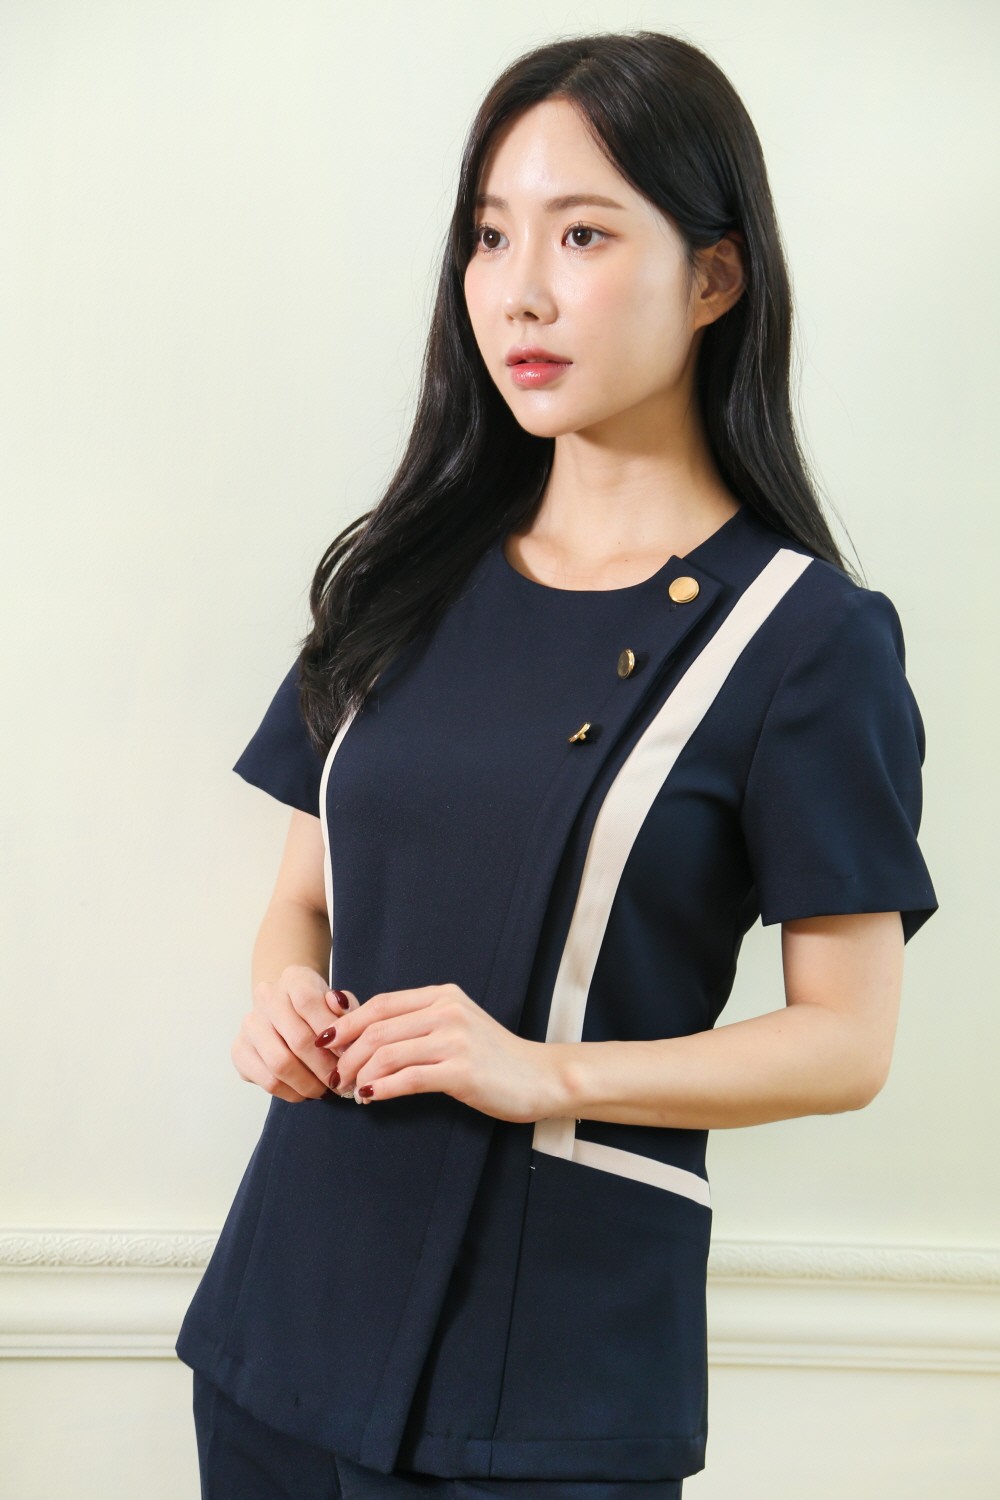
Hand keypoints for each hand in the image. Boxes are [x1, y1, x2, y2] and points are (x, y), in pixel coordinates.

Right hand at [231, 966, 360, 1101]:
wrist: (285, 1007)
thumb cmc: (316, 1009)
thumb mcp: (336, 1002)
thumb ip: (345, 1010)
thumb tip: (343, 1023)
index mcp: (293, 979)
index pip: (309, 1003)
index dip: (332, 1032)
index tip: (349, 1055)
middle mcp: (266, 998)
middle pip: (298, 1039)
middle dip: (325, 1067)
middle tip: (340, 1081)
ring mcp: (250, 1024)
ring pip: (281, 1064)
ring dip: (308, 1084)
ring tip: (325, 1090)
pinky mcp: (240, 1050)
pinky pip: (268, 1081)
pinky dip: (291, 1092)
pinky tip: (305, 1092)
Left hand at [317, 983, 562, 1122]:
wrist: (539, 1077)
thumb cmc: (492, 1055)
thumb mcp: (455, 1024)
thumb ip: (417, 1022)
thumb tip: (363, 1031)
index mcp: (443, 995)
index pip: (382, 1004)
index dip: (348, 1023)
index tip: (327, 1043)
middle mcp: (447, 1011)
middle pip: (378, 1029)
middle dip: (347, 1054)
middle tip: (334, 1076)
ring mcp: (455, 1040)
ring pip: (387, 1053)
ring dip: (359, 1074)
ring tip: (350, 1090)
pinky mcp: (461, 1071)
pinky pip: (407, 1079)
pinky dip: (380, 1088)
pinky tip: (370, 1096)